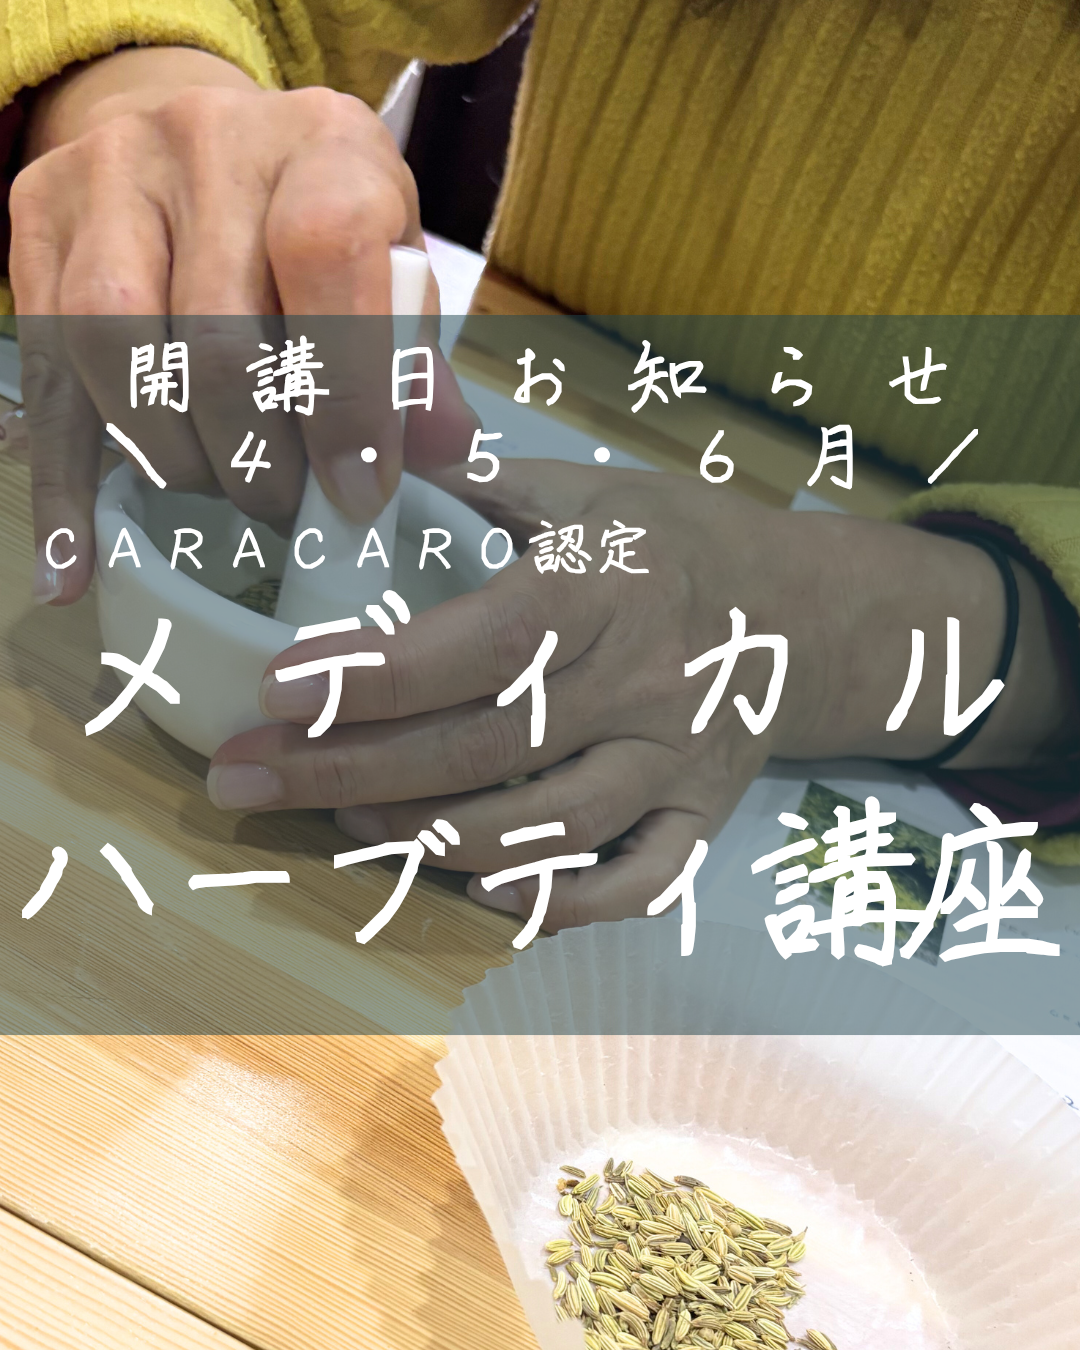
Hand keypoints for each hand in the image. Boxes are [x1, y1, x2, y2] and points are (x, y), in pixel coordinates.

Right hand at [11, 46, 475, 605]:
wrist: (202, 139)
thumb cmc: (315, 222)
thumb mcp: (390, 267)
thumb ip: (415, 359)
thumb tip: (440, 449)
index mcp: (323, 144)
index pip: (327, 256)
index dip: (343, 394)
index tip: (356, 492)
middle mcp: (208, 141)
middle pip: (215, 333)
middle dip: (256, 457)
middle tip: (285, 507)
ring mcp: (109, 175)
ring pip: (116, 349)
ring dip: (175, 460)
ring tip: (219, 493)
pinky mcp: (37, 224)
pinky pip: (43, 376)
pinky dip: (62, 487)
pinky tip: (72, 564)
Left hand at [207, 459, 1070, 931]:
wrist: (803, 609)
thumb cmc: (673, 540)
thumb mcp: (589, 487)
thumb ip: (481, 487)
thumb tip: (362, 474)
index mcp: (614, 583)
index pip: (485, 643)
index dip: (376, 677)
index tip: (275, 691)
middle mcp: (651, 680)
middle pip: (488, 748)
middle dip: (351, 771)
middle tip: (248, 779)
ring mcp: (682, 760)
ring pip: (546, 828)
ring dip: (426, 838)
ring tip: (337, 820)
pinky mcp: (704, 816)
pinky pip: (633, 885)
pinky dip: (552, 904)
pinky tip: (473, 890)